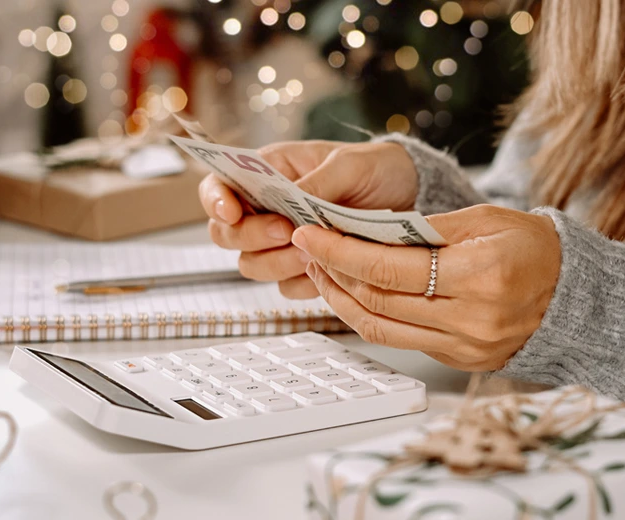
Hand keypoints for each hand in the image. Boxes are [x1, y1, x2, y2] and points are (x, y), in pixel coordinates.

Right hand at [198, 140, 418, 298]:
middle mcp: (266, 210)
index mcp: (267, 173)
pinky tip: (327, 268)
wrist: (408, 194)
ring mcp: (282, 243)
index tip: (232, 212)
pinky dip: (303, 283)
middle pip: (226, 234)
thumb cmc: (374, 167)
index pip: (218, 187)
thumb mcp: (349, 165)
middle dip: (251, 237)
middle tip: (286, 231)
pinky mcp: (303, 269)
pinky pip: (286, 288)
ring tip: (313, 252)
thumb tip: (291, 200)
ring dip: (277, 263)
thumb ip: (317, 182)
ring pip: (252, 265)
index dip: (215, 202)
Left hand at [292, 204, 561, 371]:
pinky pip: (399, 340)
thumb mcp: (486, 219)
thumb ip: (427, 226)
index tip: (309, 233)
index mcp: (480, 276)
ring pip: (381, 326)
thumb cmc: (533, 247)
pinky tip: (354, 293)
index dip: (341, 251)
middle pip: (378, 300)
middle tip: (308, 246)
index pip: (389, 268)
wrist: (575, 295)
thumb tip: (367, 229)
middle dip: (333, 271)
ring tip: (322, 269)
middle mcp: (471, 319)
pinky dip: (369, 316)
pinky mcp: (460, 361)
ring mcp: (465, 345)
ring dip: (342, 298)